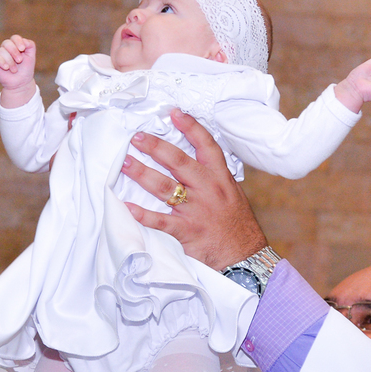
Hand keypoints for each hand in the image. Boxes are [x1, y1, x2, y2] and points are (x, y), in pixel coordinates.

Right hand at [0, 35, 37, 106]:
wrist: (21, 83)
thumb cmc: (25, 69)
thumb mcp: (31, 56)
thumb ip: (30, 45)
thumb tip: (23, 40)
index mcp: (15, 45)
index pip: (14, 38)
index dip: (18, 42)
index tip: (22, 49)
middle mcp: (5, 49)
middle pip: (7, 43)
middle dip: (14, 52)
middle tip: (20, 61)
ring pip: (1, 51)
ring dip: (10, 61)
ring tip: (14, 70)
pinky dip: (1, 62)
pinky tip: (6, 68)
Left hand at [121, 110, 267, 269]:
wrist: (245, 258)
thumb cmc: (237, 226)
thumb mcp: (232, 195)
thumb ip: (213, 178)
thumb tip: (195, 161)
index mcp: (220, 179)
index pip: (206, 146)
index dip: (190, 127)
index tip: (174, 113)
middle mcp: (208, 190)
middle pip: (179, 162)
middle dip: (156, 147)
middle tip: (137, 137)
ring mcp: (196, 211)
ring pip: (165, 188)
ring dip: (142, 173)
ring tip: (125, 163)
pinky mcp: (187, 232)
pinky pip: (160, 221)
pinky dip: (142, 214)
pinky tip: (126, 206)